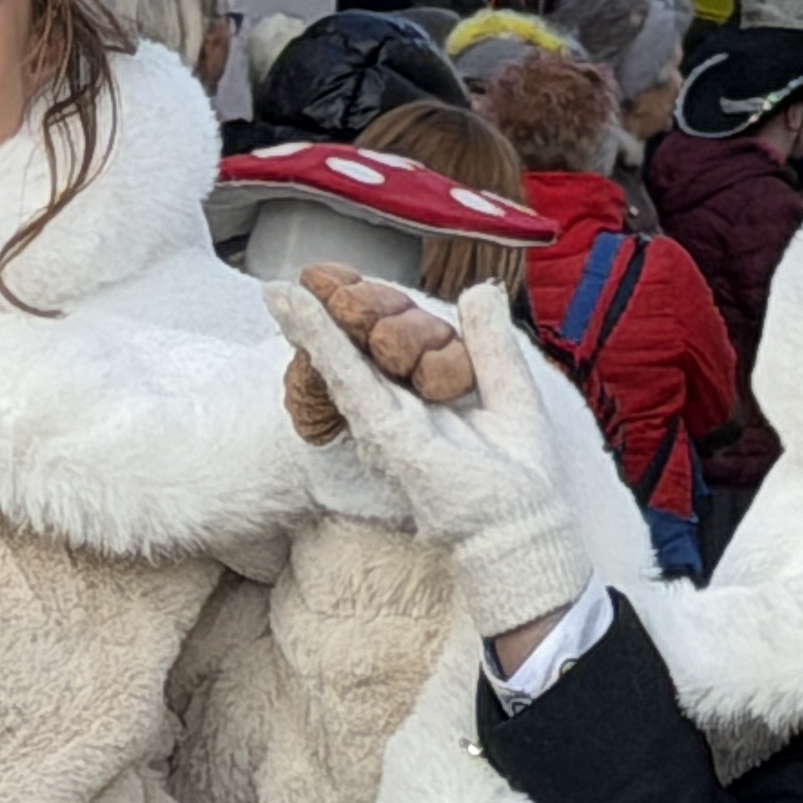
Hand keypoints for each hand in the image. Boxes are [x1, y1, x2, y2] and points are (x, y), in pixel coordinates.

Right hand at [266, 274, 590, 639]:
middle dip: (333, 309)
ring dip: (309, 322)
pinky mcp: (383, 431)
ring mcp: (384, 420)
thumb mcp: (510, 389)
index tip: (347, 277)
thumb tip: (477, 290)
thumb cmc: (518, 477)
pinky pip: (346, 376)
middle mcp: (395, 410)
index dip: (369, 307)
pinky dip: (319, 340)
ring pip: (340, 359)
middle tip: (311, 273)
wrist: (523, 529)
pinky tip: (297, 311)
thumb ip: (490, 342)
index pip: (386, 346)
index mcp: (422, 400)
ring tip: (280, 290)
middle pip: (359, 348)